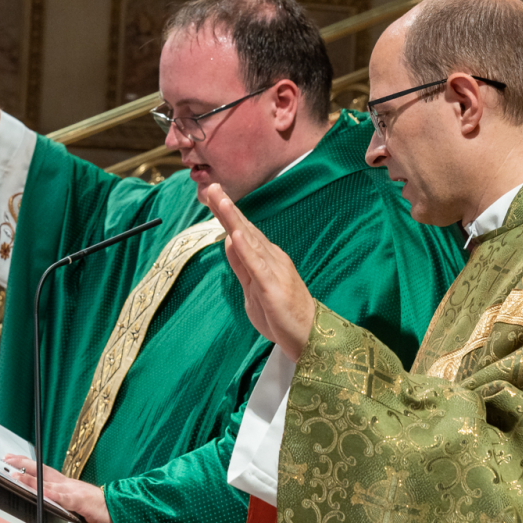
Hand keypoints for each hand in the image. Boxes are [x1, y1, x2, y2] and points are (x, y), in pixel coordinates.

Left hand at [4, 455, 118, 522]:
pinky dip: (53, 494)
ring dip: (33, 479)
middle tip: (7, 459)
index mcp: (68, 486)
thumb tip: (49, 503)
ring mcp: (76, 492)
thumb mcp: (79, 506)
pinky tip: (42, 493)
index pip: (45, 473)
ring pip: (50, 483)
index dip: (29, 466)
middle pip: (44, 471)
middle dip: (24, 464)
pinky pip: (65, 498)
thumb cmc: (103, 511)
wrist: (122, 511)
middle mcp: (70, 485)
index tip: (14, 460)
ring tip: (17, 475)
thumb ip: (64, 503)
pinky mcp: (83, 502)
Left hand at [206, 183, 313, 361]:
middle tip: (212, 186)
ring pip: (250, 242)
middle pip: (245, 230)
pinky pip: (257, 265)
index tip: (213, 195)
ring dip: (235, 220)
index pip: (243, 232)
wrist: (310, 336)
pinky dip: (246, 249)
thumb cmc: (282, 314)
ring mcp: (274, 271)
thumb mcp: (253, 287)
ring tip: (222, 201)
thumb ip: (241, 265)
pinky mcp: (273, 287)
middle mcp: (272, 258)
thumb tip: (229, 240)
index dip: (228, 214)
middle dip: (228, 209)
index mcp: (267, 258)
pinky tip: (236, 234)